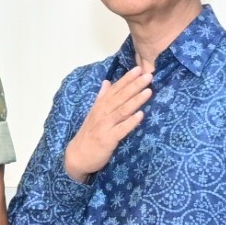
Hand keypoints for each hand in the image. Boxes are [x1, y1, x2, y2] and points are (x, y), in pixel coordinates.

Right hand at [63, 65, 151, 182]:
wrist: (77, 156)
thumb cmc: (89, 134)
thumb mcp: (93, 113)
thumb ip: (101, 97)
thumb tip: (107, 82)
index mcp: (100, 105)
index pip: (115, 89)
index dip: (127, 78)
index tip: (138, 68)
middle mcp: (102, 112)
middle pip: (121, 97)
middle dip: (135, 85)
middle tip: (148, 75)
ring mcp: (105, 125)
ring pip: (123, 110)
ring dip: (136, 100)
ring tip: (148, 91)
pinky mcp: (108, 139)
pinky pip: (121, 129)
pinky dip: (131, 122)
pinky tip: (141, 115)